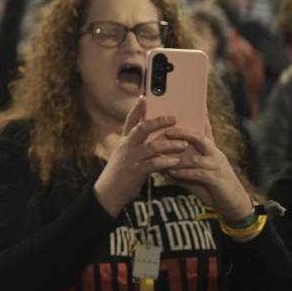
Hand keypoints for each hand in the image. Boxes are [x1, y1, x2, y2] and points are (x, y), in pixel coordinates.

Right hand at [93, 97, 185, 216]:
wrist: (108, 194)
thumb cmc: (119, 175)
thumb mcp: (124, 156)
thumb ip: (135, 146)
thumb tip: (151, 139)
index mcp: (124, 142)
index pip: (129, 121)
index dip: (137, 109)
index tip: (145, 97)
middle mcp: (126, 147)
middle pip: (142, 129)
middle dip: (158, 122)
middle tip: (173, 118)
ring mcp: (130, 159)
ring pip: (151, 147)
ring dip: (169, 144)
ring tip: (183, 144)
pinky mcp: (136, 172)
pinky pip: (153, 164)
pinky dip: (166, 162)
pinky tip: (176, 162)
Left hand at [163, 119, 252, 222]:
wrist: (234, 206)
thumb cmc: (214, 189)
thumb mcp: (198, 178)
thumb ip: (183, 171)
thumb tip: (163, 168)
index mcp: (212, 151)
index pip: (202, 132)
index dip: (193, 122)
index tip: (178, 114)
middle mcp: (216, 155)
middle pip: (199, 138)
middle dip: (181, 134)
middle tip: (165, 131)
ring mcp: (218, 166)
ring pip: (195, 158)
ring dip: (178, 157)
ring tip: (161, 156)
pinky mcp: (217, 180)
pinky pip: (198, 173)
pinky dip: (184, 173)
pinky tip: (171, 172)